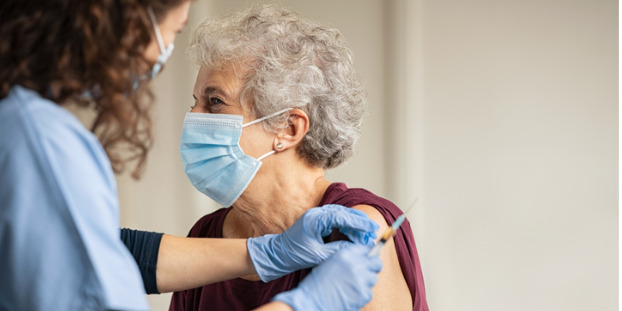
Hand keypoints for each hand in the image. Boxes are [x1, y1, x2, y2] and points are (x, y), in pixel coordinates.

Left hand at [247, 204, 377, 281]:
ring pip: (341, 215)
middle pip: (344, 213)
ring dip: (354, 223)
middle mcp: (316, 214)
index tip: (371, 228)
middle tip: (372, 231)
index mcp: (315, 219)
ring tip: (366, 233)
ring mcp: (316, 215)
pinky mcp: (317, 220)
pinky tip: (353, 233)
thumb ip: (338, 250)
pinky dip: (346, 225)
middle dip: (359, 222)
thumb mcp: (319, 255)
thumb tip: (356, 248)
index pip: (342, 217)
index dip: (359, 222)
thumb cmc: (294, 254)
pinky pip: (336, 219)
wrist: (278, 254)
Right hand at [273, 244, 382, 310]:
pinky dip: (362, 294)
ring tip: (352, 286)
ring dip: (366, 281)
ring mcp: (362, 280)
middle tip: (365, 272)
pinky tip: (350, 294)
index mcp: (346, 254)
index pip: (367, 249)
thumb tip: (363, 258)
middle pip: (377, 262)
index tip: (368, 258)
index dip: (368, 254)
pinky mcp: (364, 294)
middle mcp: (356, 265)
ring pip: (373, 278)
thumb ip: (348, 258)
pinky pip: (369, 292)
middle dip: (373, 266)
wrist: (312, 301)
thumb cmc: (317, 283)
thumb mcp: (330, 262)